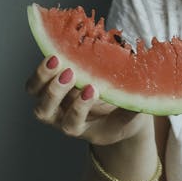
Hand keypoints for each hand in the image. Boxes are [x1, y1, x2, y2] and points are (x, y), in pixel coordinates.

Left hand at [25, 57, 149, 145]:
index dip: (79, 108)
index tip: (93, 89)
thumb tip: (145, 88)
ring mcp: (52, 102)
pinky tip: (55, 52)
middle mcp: (60, 118)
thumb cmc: (121, 116)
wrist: (110, 113)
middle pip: (46, 111)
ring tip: (57, 59)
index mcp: (80, 128)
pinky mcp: (48, 86)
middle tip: (71, 73)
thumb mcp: (130, 115)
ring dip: (44, 77)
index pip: (72, 123)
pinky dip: (42, 68)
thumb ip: (133, 105)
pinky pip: (37, 80)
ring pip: (36, 94)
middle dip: (56, 91)